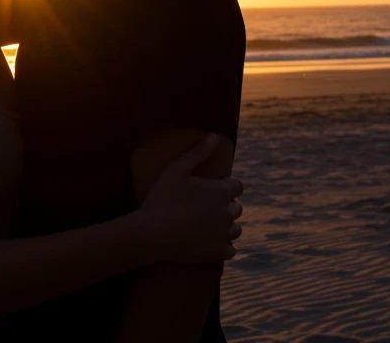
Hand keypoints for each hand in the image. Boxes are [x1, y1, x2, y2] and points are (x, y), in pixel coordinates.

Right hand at [137, 134, 243, 263]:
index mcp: (221, 192)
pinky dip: (223, 245)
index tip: (212, 188)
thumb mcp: (176, 169)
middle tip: (205, 206)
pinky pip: (230, 249)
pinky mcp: (218, 253)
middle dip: (225, 205)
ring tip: (208, 224)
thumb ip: (197, 152)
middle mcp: (228, 213)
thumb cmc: (162, 198)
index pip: (237, 186)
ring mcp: (224, 235)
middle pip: (237, 207)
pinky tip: (210, 241)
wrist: (152, 234)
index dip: (225, 185)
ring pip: (235, 229)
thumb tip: (214, 136)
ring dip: (226, 225)